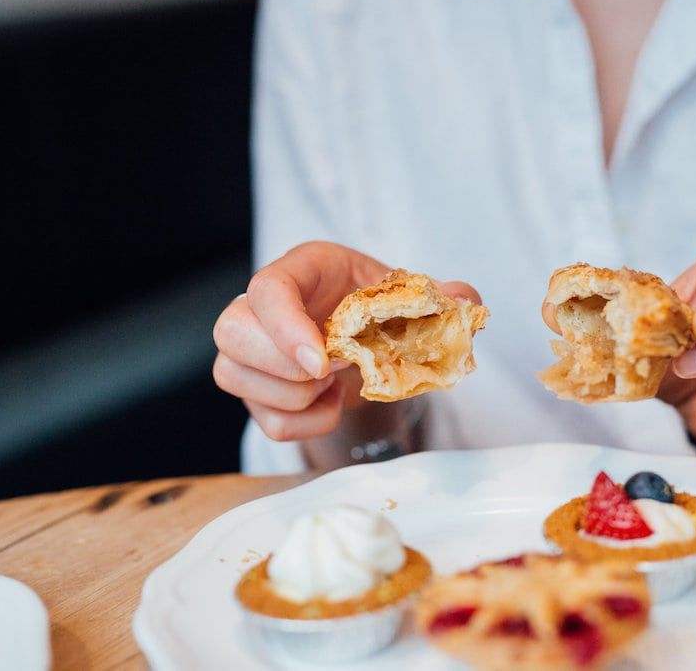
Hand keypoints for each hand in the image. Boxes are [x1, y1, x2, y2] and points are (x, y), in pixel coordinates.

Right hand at [212, 241, 479, 440]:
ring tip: (335, 383)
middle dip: (283, 367)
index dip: (285, 327)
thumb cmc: (381, 307)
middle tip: (332, 371)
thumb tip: (466, 302)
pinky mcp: (256, 390)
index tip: (321, 362)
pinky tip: (331, 404)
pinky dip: (304, 425)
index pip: (266, 288)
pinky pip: (263, 422)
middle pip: (229, 333)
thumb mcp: (412, 293)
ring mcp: (251, 350)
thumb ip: (441, 295)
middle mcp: (263, 306)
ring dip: (294, 397)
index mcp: (303, 270)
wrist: (370, 337)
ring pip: (232, 376)